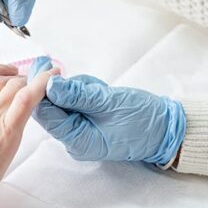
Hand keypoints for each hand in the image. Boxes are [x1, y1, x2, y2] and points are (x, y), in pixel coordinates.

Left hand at [27, 57, 185, 165]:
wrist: (165, 129)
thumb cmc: (142, 120)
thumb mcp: (108, 102)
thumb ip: (77, 95)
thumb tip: (49, 85)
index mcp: (77, 140)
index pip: (47, 114)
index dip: (41, 89)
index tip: (45, 67)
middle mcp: (75, 139)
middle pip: (53, 107)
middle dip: (67, 89)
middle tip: (87, 83)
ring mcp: (82, 131)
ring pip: (66, 101)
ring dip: (80, 89)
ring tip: (101, 90)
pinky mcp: (89, 122)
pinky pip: (78, 103)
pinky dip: (87, 92)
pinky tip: (102, 92)